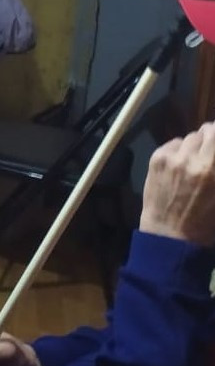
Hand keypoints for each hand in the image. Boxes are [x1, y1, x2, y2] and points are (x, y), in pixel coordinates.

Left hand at [140, 122, 214, 244]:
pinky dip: (178, 151)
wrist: (171, 235)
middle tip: (210, 151)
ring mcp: (174, 158)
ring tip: (194, 161)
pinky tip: (179, 166)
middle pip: (207, 130)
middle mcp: (196, 160)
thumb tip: (214, 156)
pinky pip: (173, 143)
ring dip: (195, 146)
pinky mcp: (157, 158)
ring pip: (190, 136)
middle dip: (211, 138)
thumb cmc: (207, 222)